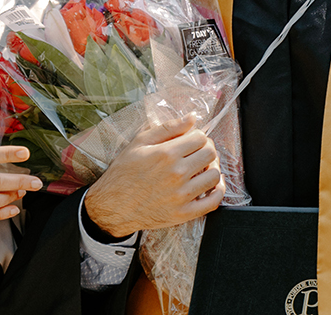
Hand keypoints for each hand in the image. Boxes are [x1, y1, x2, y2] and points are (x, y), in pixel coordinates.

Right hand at [82, 115, 223, 238]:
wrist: (112, 206)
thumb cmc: (124, 173)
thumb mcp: (139, 142)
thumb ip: (168, 128)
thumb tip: (192, 117)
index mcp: (166, 154)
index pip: (200, 137)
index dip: (198, 136)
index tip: (192, 140)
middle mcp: (176, 174)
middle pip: (210, 154)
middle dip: (206, 149)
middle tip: (197, 153)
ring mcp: (181, 196)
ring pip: (214, 176)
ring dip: (211, 169)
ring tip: (201, 169)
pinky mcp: (183, 213)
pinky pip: (213, 202)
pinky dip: (217, 192)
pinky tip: (210, 186)